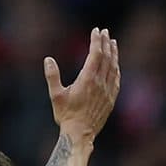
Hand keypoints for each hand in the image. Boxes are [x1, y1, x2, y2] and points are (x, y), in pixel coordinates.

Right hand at [44, 28, 119, 142]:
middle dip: (105, 43)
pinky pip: (116, 79)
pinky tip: (115, 65)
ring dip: (113, 54)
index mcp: (87, 79)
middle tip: (105, 32)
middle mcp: (100, 83)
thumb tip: (48, 59)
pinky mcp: (111, 99)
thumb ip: (52, 76)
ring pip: (113, 67)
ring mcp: (107, 91)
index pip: (95, 54)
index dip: (96, 41)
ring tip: (112, 43)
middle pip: (106, 57)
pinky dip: (116, 68)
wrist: (80, 134)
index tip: (96, 30)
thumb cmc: (66, 115)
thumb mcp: (55, 95)